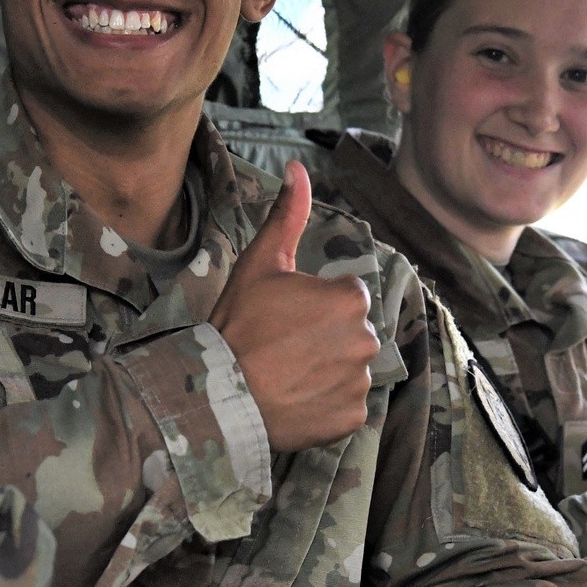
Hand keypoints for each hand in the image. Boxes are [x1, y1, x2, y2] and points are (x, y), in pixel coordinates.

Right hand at [209, 162, 377, 453]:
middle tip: (282, 347)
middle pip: (350, 332)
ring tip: (286, 373)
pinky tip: (295, 398)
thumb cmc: (238, 324)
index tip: (284, 318)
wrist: (220, 394)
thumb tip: (298, 168)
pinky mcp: (352, 417)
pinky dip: (325, 403)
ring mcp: (360, 382)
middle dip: (324, 337)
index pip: (346, 296)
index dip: (313, 305)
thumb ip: (287, 215)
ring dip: (325, 370)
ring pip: (348, 368)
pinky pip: (345, 404)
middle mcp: (366, 339)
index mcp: (350, 299)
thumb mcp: (259, 264)